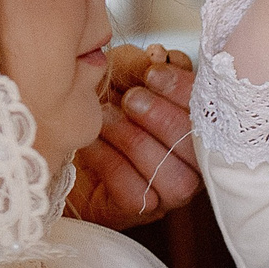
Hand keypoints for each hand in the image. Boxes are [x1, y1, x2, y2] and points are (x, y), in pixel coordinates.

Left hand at [68, 44, 200, 228]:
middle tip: (131, 98)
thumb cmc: (99, 105)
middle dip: (162, 118)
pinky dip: (111, 162)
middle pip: (197, 150)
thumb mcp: (118, 73)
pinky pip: (138, 193)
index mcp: (197, 126)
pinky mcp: (140, 210)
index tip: (152, 73)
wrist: (57, 143)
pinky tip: (91, 143)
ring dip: (136, 141)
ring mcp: (169, 191)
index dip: (184, 92)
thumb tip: (157, 57)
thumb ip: (139, 63)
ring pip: (175, 178)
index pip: (211, 114)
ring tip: (106, 118)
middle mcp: (192, 163)